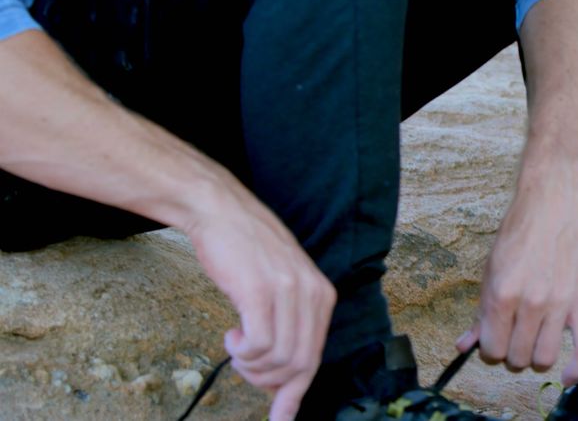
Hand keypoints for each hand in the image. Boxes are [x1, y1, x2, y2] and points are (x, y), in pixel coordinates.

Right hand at [183, 181, 335, 420]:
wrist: (220, 212)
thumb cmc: (244, 252)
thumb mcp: (280, 287)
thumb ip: (288, 326)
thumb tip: (284, 379)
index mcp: (322, 294)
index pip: (316, 357)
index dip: (295, 392)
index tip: (280, 416)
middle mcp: (313, 293)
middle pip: (300, 365)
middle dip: (268, 381)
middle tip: (245, 366)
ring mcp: (288, 292)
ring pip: (280, 360)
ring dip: (252, 366)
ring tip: (237, 345)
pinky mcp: (261, 292)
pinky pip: (260, 346)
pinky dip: (243, 352)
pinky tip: (232, 335)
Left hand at [456, 160, 577, 385]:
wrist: (555, 204)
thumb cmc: (521, 231)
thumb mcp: (491, 269)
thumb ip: (481, 311)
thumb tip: (466, 344)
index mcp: (502, 294)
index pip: (491, 349)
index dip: (490, 351)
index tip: (494, 343)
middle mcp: (531, 303)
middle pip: (517, 358)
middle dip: (512, 353)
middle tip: (514, 338)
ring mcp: (560, 304)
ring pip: (545, 358)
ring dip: (536, 358)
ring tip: (535, 343)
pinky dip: (577, 370)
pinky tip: (567, 376)